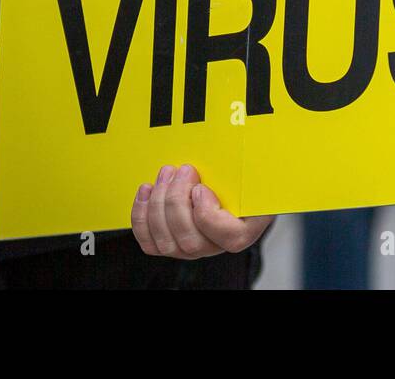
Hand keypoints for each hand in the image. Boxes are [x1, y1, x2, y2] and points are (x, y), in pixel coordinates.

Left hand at [130, 164, 273, 258]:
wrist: (226, 181)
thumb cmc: (239, 176)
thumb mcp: (251, 170)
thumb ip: (251, 169)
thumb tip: (253, 148)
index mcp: (244, 229)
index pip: (229, 238)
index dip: (208, 215)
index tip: (201, 188)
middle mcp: (216, 245)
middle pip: (191, 242)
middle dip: (177, 201)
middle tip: (182, 170)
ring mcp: (191, 247)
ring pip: (167, 243)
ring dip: (158, 205)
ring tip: (165, 174)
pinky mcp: (170, 243)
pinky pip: (150, 243)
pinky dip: (141, 217)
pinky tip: (146, 191)